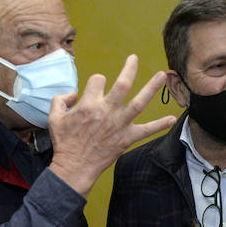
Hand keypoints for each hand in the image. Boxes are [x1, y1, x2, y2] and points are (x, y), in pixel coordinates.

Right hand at [47, 55, 176, 194]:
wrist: (75, 167)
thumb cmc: (64, 143)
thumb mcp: (54, 118)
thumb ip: (60, 100)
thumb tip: (72, 94)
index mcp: (89, 104)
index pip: (97, 80)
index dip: (95, 82)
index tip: (95, 89)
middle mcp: (106, 112)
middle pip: (122, 84)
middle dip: (130, 69)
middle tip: (134, 59)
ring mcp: (118, 125)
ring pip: (139, 103)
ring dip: (151, 88)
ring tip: (162, 75)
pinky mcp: (126, 138)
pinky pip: (146, 131)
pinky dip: (159, 125)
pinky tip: (171, 118)